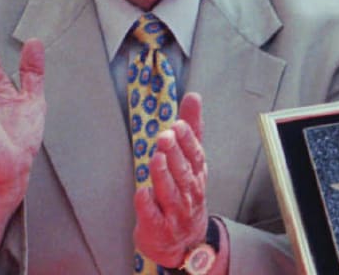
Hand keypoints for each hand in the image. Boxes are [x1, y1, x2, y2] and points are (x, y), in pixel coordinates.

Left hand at [134, 92, 209, 267]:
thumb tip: (193, 97)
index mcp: (196, 174)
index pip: (195, 155)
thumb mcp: (192, 161)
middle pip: (183, 171)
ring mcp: (174, 211)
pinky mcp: (158, 227)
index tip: (179, 125)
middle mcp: (189, 192)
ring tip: (156, 158)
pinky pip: (153, 216)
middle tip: (165, 136)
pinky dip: (147, 205)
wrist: (185, 241)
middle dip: (175, 154)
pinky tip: (142, 192)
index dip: (188, 140)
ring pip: (170, 191)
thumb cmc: (187, 194)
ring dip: (163, 175)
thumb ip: (192, 129)